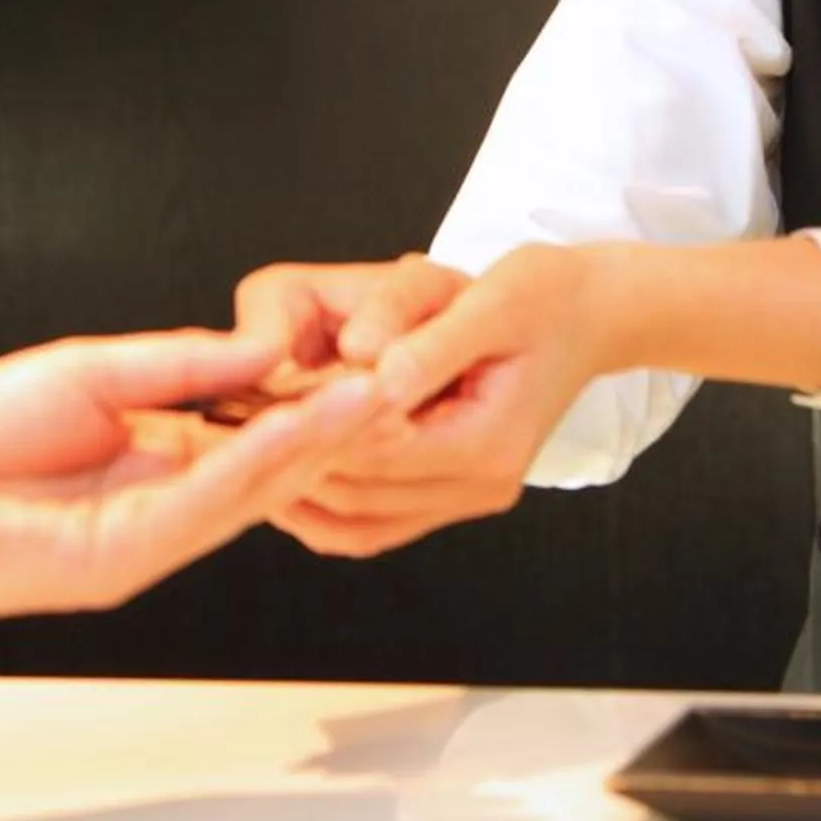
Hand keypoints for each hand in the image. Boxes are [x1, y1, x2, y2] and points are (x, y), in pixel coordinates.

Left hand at [0, 329, 387, 616]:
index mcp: (151, 456)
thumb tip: (258, 349)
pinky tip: (296, 428)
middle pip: (266, 465)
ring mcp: (147, 537)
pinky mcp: (125, 558)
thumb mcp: (92, 372)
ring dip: (312, 443)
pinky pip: (206, 506)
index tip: (357, 363)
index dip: (303, 398)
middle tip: (393, 383)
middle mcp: (158, 501)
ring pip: (252, 490)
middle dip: (330, 424)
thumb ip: (179, 365)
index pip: (248, 430)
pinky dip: (256, 467)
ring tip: (368, 398)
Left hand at [271, 244, 614, 558]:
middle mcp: (479, 486)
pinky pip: (375, 524)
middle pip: (357, 494)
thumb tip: (362, 355)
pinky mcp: (454, 495)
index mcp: (487, 441)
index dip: (309, 426)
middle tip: (224, 429)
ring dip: (297, 489)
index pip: (375, 450)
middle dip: (289, 460)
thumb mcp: (492, 297)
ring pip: (356, 523)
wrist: (596, 315)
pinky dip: (325, 505)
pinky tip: (285, 471)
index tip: (251, 401)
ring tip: (241, 452)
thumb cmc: (546, 295)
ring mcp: (468, 499)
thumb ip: (427, 335)